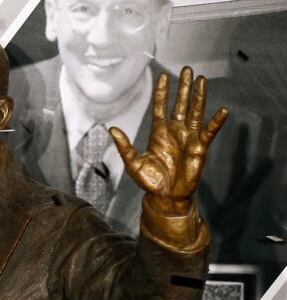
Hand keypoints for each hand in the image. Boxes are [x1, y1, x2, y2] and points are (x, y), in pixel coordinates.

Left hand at [110, 66, 228, 215]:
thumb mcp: (133, 163)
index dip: (162, 92)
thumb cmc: (149, 181)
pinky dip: (215, 122)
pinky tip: (222, 111)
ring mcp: (188, 137)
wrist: (165, 196)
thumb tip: (112, 129)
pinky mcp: (199, 147)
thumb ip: (124, 146)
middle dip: (184, 87)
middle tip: (188, 69)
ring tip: (202, 79)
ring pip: (196, 112)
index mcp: (158, 132)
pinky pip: (209, 132)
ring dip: (199, 96)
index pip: (161, 107)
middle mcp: (174, 131)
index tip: (164, 76)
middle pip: (181, 104)